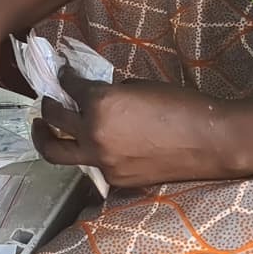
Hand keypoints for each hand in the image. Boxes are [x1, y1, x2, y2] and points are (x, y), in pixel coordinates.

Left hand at [31, 72, 230, 191]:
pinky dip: (87, 153)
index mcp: (100, 104)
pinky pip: (90, 166)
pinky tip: (92, 146)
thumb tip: (95, 95)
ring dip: (46, 137)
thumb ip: (111, 92)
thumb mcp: (139, 86)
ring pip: (58, 152)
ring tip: (42, 128)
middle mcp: (94, 134)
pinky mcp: (115, 180)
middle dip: (47, 105)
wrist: (210, 141)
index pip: (70, 87)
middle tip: (48, 100)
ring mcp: (102, 161)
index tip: (63, 73)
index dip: (64, 77)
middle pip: (54, 118)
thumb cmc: (181, 105)